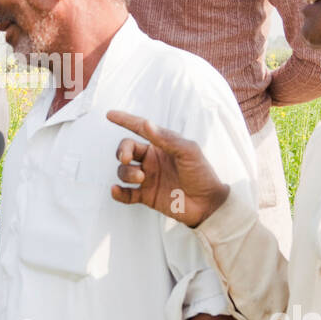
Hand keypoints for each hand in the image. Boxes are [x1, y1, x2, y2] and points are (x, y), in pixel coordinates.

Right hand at [107, 110, 229, 227]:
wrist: (209, 204)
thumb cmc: (202, 174)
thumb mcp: (189, 152)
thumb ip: (167, 139)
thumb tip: (146, 123)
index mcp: (162, 145)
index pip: (140, 129)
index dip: (125, 120)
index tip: (111, 115)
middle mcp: (152, 160)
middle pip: (127, 150)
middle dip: (122, 152)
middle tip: (127, 159)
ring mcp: (148, 178)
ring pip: (124, 171)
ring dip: (126, 173)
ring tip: (141, 178)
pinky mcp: (147, 196)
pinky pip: (126, 194)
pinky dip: (118, 193)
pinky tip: (116, 190)